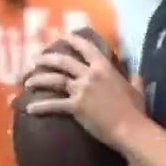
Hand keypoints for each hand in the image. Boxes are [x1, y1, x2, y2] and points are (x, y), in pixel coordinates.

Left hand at [23, 34, 144, 147]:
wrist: (130, 128)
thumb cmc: (135, 110)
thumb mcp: (137, 89)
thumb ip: (134, 78)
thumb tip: (136, 72)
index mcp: (104, 67)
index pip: (86, 48)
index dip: (73, 40)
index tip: (63, 36)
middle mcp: (90, 74)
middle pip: (64, 61)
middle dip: (48, 58)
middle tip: (37, 59)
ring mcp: (81, 90)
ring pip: (55, 79)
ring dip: (39, 79)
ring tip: (28, 82)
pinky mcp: (75, 107)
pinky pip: (53, 105)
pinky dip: (40, 107)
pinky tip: (29, 109)